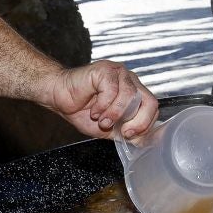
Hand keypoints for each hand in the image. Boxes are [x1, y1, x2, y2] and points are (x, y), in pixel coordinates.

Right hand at [40, 60, 157, 138]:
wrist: (59, 96)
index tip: (129, 135)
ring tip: (102, 121)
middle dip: (137, 121)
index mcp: (134, 92)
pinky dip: (102, 106)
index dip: (145, 124)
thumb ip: (126, 132)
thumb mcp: (109, 128)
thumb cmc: (82, 110)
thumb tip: (144, 142)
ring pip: (130, 96)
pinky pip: (111, 90)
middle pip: (148, 101)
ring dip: (115, 114)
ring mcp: (119, 73)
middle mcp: (130, 81)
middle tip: (124, 132)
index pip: (152, 107)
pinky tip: (94, 111)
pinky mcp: (105, 70)